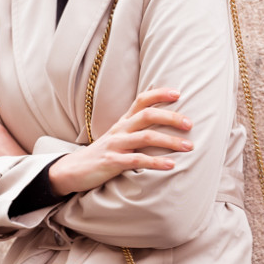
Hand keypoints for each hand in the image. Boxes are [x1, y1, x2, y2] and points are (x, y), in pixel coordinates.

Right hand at [48, 88, 192, 195]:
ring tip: (189, 147)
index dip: (159, 94)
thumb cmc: (102, 154)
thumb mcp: (118, 137)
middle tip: (190, 124)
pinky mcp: (112, 162)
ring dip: (170, 141)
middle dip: (171, 118)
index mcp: (123, 122)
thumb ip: (136, 130)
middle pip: (148, 115)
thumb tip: (162, 124)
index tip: (178, 93)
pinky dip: (156, 162)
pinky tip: (171, 165)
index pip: (141, 100)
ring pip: (146, 137)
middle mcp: (120, 130)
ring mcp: (115, 145)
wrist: (72, 170)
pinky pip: (137, 160)